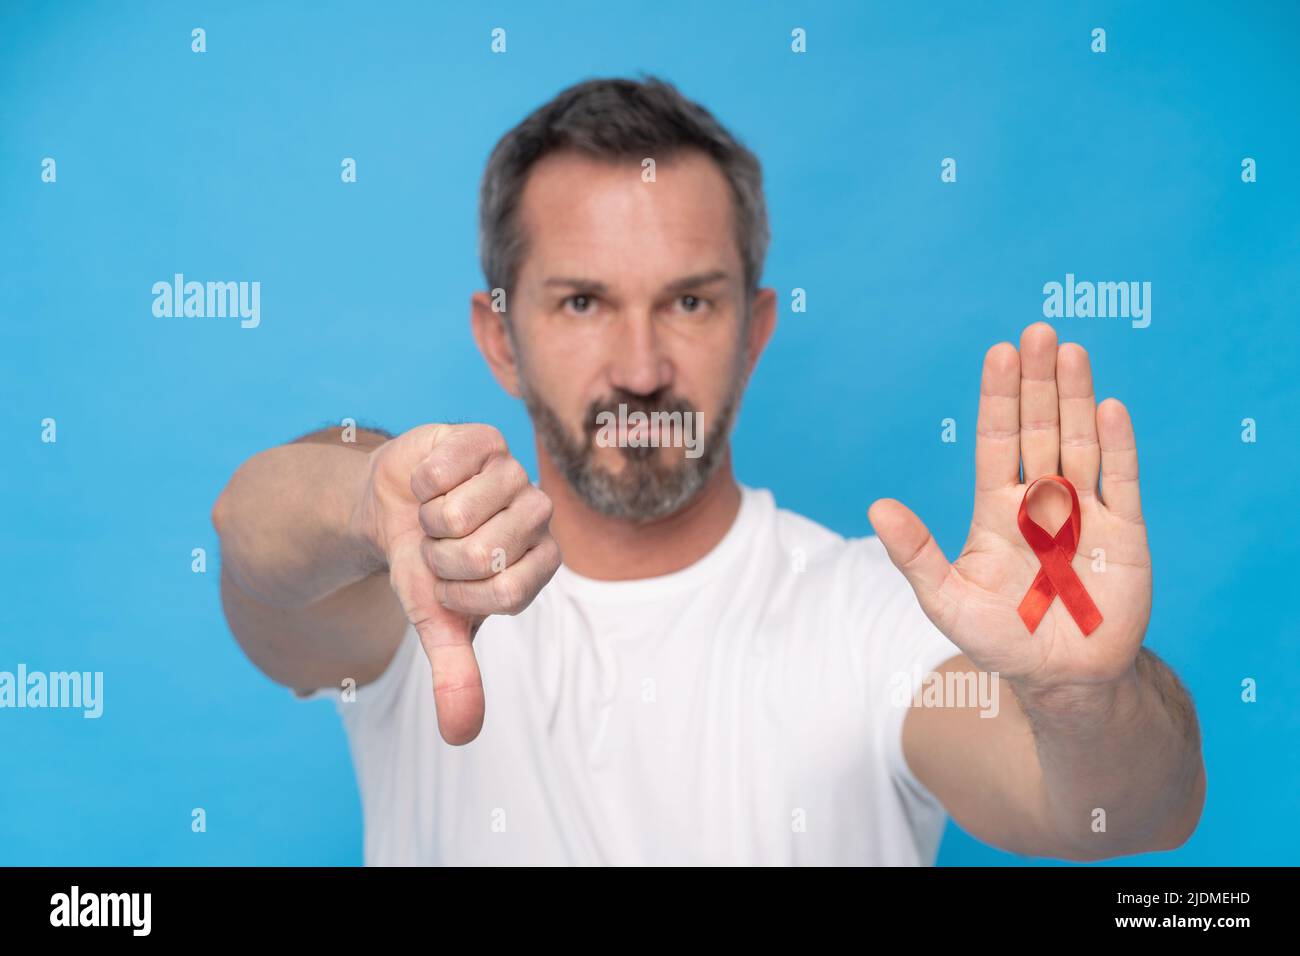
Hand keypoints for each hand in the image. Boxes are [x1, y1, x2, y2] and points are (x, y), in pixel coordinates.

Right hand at [352, 424, 559, 743]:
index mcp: (539, 563)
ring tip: (433, 515)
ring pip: (463, 512)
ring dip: (429, 520)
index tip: (447, 586)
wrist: (394, 508)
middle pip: (486, 552)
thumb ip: (456, 674)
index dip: (462, 593)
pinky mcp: (484, 438)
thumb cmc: (426, 566)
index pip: (509, 591)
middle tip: (438, 546)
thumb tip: (461, 735)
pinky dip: (422, 483)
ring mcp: (515, 472)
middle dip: (441, 558)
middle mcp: (538, 515)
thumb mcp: (437, 622)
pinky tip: (429, 482)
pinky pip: (447, 468)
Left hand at [869, 322, 1151, 700]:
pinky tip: (1108, 407)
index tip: (999, 353)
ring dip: (1076, 398)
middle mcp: (1041, 500)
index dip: (998, 398)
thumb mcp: (947, 600)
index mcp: (997, 509)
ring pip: (1079, 442)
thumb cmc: (1000, 639)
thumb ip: (915, 554)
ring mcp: (1084, 512)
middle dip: (1037, 382)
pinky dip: (1116, 444)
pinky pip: (1121, 480)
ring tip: (1071, 351)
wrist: (1062, 679)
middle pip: (1039, 428)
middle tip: (1037, 332)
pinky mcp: (1125, 532)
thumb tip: (875, 507)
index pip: (996, 440)